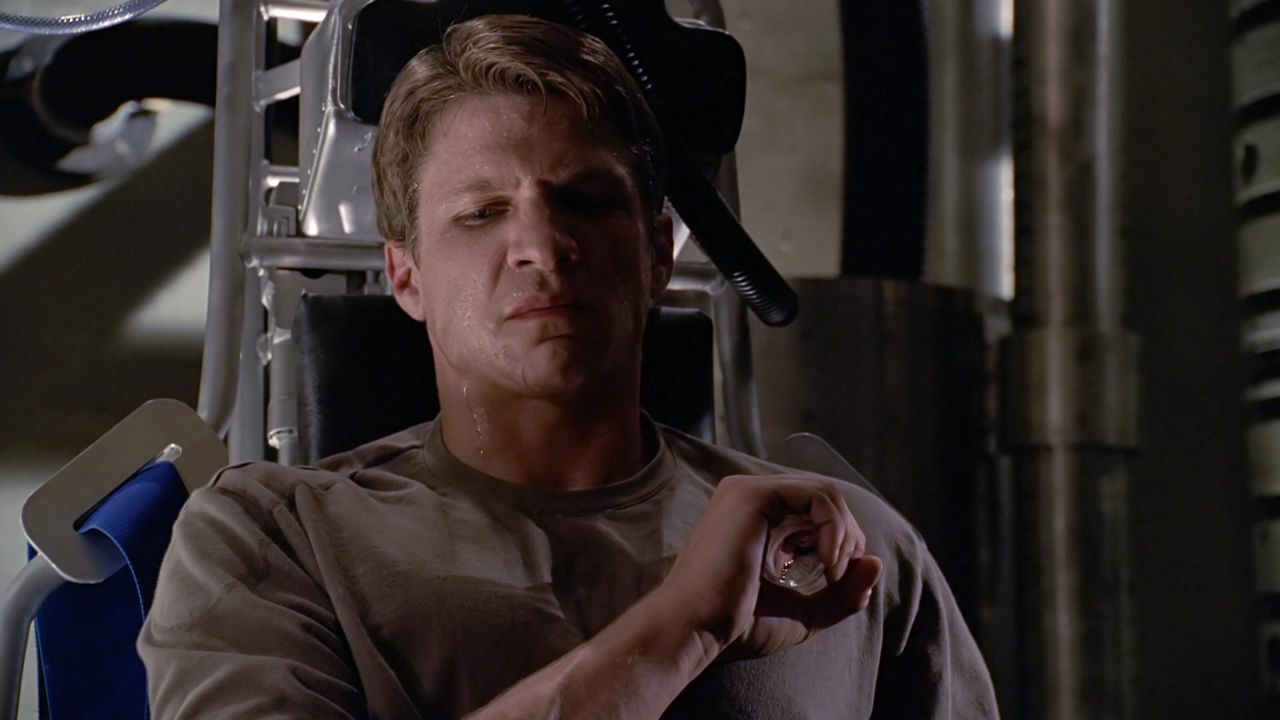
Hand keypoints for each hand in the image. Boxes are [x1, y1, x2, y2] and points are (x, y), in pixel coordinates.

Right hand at [658, 474, 882, 659]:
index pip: (816, 511)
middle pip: (825, 499)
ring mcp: (748, 492)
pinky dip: (834, 529)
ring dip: (843, 535)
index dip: (839, 541)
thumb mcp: (803, 610)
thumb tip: (876, 562)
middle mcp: (749, 496)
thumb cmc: (737, 625)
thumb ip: (842, 592)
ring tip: (832, 573)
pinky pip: (817, 497)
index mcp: (754, 517)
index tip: (835, 580)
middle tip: (838, 577)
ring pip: (825, 494)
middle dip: (846, 537)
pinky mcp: (753, 495)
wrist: (695, 630)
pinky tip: (827, 563)